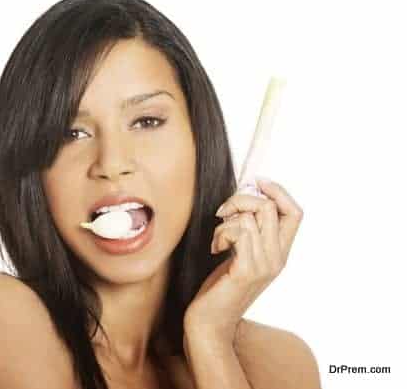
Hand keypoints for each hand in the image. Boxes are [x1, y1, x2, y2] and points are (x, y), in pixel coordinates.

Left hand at [183, 178, 303, 346]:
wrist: (210, 323)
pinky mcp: (247, 270)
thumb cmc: (219, 288)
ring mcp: (265, 265)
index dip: (278, 191)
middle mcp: (277, 258)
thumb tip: (243, 197)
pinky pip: (239, 231)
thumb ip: (247, 232)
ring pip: (252, 216)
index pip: (296, 212)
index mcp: (279, 253)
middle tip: (222, 214)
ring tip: (217, 240)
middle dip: (242, 199)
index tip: (255, 182)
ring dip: (226, 220)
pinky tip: (215, 249)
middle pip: (272, 207)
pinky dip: (221, 233)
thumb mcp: (238, 255)